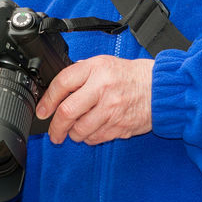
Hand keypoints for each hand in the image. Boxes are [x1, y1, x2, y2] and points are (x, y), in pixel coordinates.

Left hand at [35, 55, 153, 145]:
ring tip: (75, 131)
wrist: (159, 88)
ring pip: (80, 130)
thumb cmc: (129, 76)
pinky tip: (92, 131)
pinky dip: (90, 138)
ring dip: (73, 134)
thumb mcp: (103, 64)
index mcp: (96, 69)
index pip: (62, 83)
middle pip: (67, 112)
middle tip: (53, 133)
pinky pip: (95, 138)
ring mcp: (111, 110)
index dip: (47, 100)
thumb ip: (81, 73)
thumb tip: (57, 91)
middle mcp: (102, 88)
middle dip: (55, 127)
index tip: (42, 111)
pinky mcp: (119, 126)